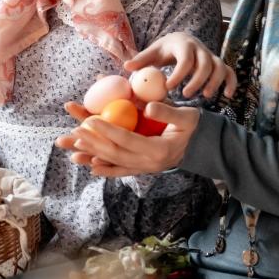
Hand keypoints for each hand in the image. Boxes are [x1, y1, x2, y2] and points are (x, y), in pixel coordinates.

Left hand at [54, 100, 199, 176]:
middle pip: (116, 154)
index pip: (128, 139)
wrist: (205, 147)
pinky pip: (122, 171)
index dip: (108, 130)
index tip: (90, 120)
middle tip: (75, 132)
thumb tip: (148, 107)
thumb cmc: (195, 127)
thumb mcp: (187, 117)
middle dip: (93, 143)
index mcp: (159, 150)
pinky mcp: (144, 169)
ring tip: (74, 151)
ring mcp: (146, 168)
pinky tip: (91, 165)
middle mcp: (150, 163)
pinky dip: (106, 169)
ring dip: (93, 157)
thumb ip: (168, 112)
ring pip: (115, 163)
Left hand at [123, 31, 235, 100]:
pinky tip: (227, 96)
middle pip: (205, 64)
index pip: (185, 59)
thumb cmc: (163, 50)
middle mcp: (200, 49)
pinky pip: (230, 72)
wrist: (180, 40)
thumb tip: (126, 66)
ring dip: (214, 82)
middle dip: (197, 81)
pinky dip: (231, 83)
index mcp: (183, 45)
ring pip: (219, 67)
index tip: (168, 87)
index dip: (179, 74)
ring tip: (205, 96)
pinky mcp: (218, 63)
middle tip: (185, 95)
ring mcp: (211, 56)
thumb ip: (141, 59)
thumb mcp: (152, 52)